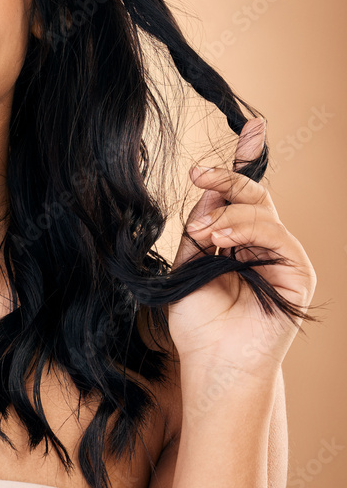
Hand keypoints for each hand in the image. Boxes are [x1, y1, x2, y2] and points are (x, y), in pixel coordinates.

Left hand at [166, 117, 316, 381]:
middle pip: (255, 194)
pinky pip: (278, 239)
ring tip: (204, 234)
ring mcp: (284, 258)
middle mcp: (264, 243)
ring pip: (263, 213)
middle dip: (227, 179)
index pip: (244, 192)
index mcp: (238, 237)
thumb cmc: (197, 318)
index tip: (251, 126)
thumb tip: (206, 187)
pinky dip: (247, 233)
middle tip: (198, 174)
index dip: (247, 158)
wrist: (211, 360)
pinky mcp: (298, 275)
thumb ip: (200, 225)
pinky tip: (221, 241)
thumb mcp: (189, 261)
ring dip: (229, 215)